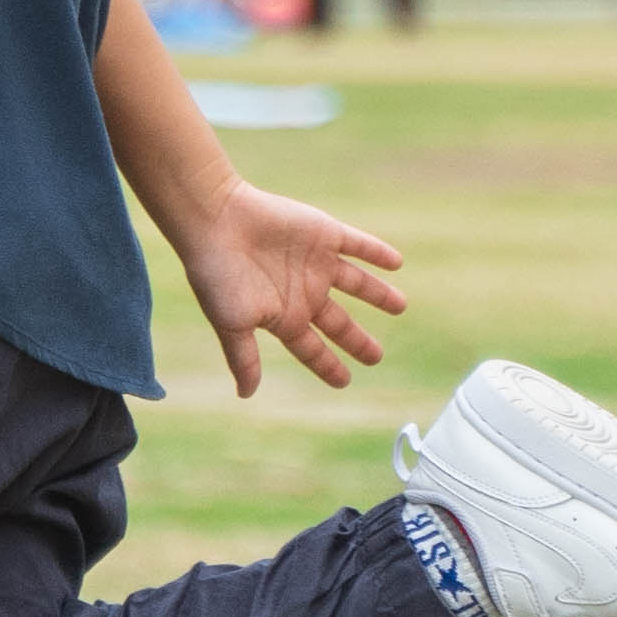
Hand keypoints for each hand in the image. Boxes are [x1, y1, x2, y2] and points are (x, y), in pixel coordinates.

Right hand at [168, 177, 406, 399]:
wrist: (216, 221)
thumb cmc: (219, 275)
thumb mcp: (232, 324)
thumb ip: (245, 358)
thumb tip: (246, 395)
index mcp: (283, 316)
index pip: (312, 348)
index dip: (328, 365)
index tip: (344, 382)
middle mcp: (302, 291)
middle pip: (338, 322)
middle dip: (357, 340)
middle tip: (376, 356)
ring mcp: (315, 262)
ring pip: (356, 283)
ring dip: (378, 293)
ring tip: (400, 306)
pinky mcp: (324, 234)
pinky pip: (358, 245)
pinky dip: (377, 252)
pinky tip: (396, 262)